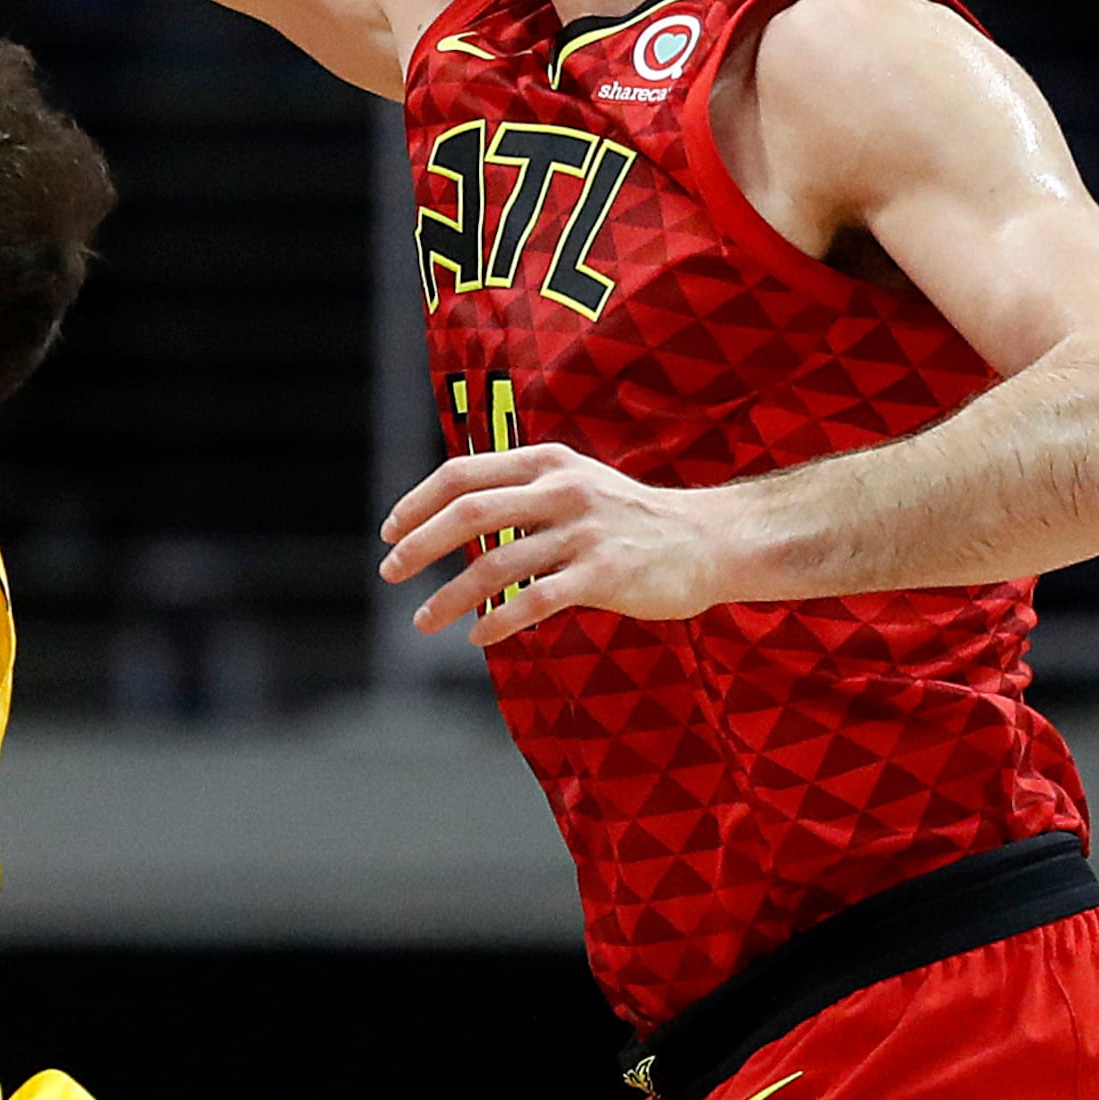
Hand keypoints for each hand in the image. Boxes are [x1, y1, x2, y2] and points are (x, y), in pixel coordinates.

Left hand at [377, 443, 747, 642]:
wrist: (709, 540)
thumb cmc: (628, 517)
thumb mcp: (574, 482)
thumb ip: (520, 489)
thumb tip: (452, 512)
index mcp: (546, 462)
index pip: (461, 474)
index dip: (417, 503)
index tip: (390, 532)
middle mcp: (561, 489)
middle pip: (467, 513)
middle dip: (419, 546)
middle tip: (389, 573)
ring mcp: (583, 532)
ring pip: (495, 564)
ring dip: (450, 596)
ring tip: (424, 621)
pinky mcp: (605, 575)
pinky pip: (534, 601)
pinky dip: (498, 621)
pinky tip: (477, 637)